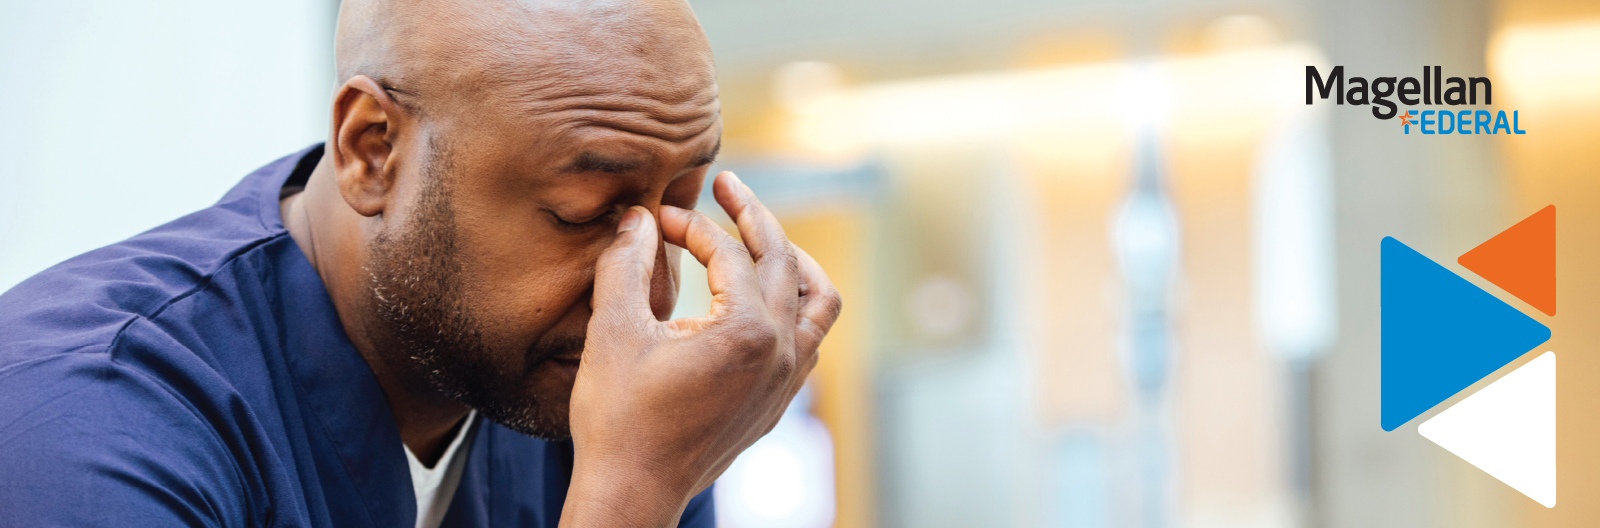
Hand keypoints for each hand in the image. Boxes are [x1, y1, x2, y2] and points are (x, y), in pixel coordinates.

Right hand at [560, 171, 842, 526]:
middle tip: (726, 186)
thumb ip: (626, 263)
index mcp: (747, 332)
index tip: (658, 217)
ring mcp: (787, 381)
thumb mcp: (612, 330)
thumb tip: (638, 216)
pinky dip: (796, 308)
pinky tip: (765, 301)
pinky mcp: (779, 403)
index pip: (729, 254)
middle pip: (784, 262)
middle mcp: (782, 353)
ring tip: (767, 238)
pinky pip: (811, 340)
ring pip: (818, 303)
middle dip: (753, 217)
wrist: (633, 492)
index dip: (692, 225)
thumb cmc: (617, 417)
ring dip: (794, 262)